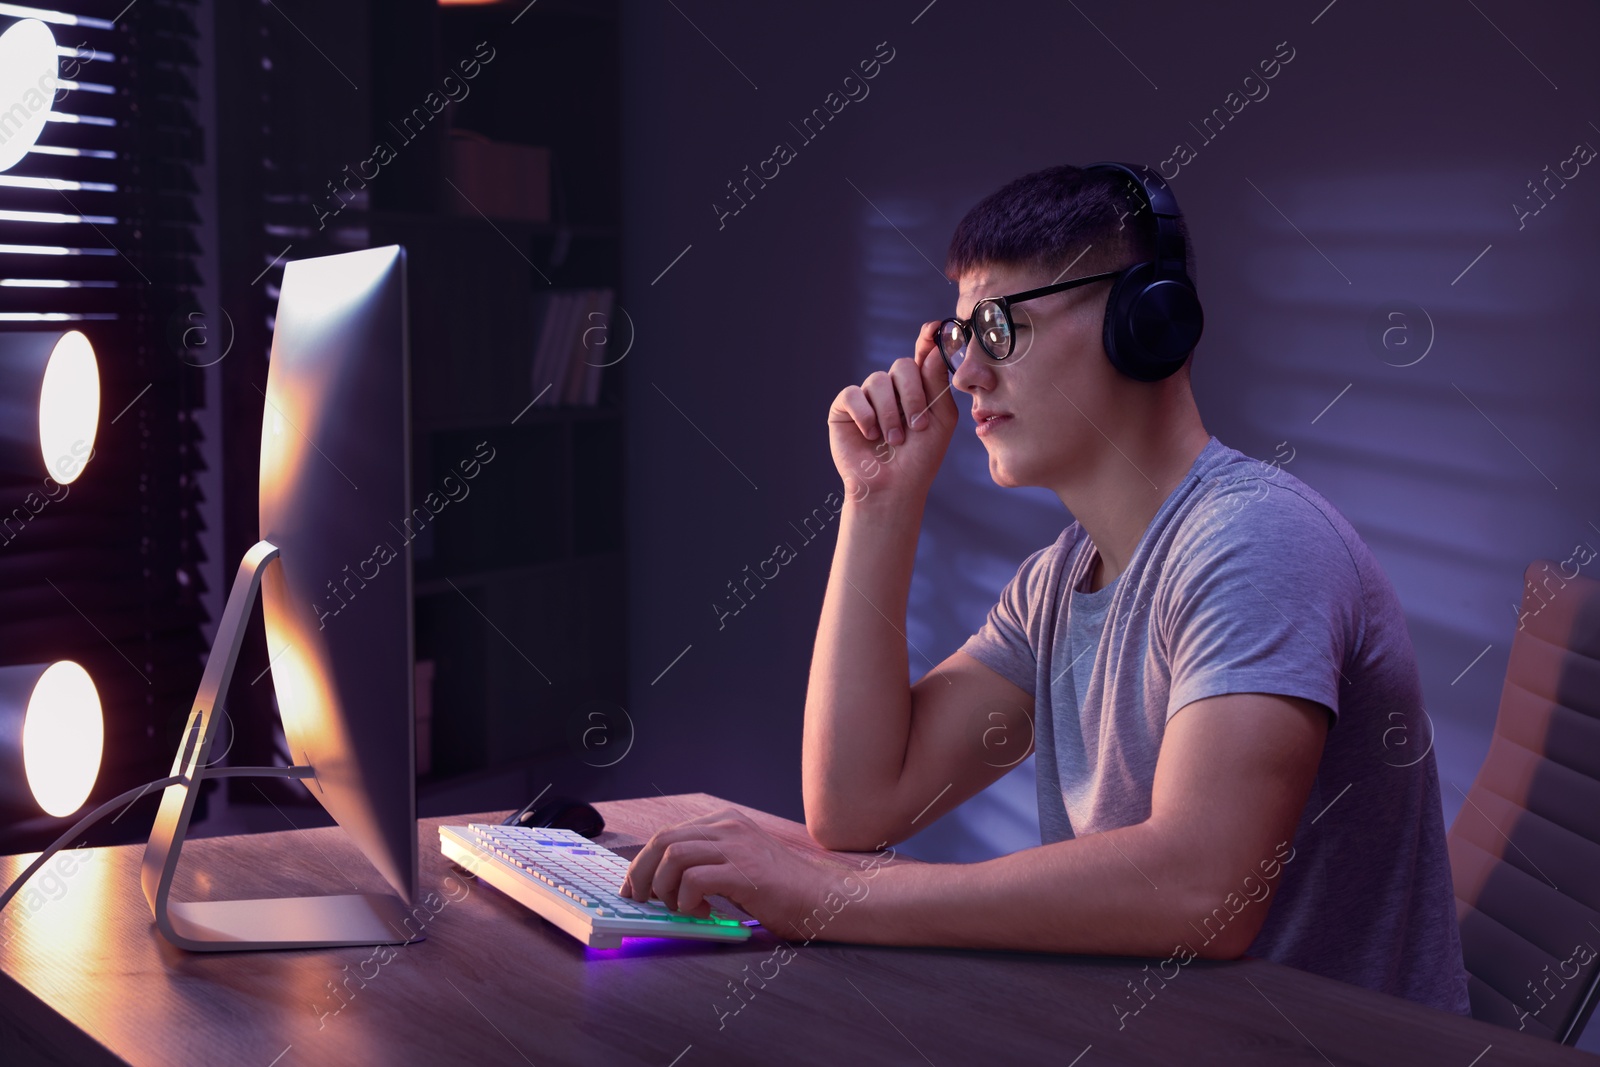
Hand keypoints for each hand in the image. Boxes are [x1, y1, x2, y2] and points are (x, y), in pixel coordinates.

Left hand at [620, 808, 885, 940]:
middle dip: (641, 873)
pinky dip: (687, 901)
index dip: (644, 862)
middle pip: (662, 841)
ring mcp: (737, 846)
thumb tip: (664, 884)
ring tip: (679, 909)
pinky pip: (693, 881)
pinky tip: (704, 913)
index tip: (635, 887)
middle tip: (640, 900)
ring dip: (664, 889)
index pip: (668, 834)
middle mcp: (729, 827)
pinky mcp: (744, 871)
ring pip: (672, 857)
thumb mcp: (741, 862)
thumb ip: (709, 863)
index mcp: (726, 823)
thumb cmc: (783, 890)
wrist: (824, 899)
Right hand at [827, 321, 957, 505]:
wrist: (892, 488)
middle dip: (913, 394)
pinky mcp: (844, 408)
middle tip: (918, 425)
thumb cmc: (920, 459)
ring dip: (890, 413)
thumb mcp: (940, 419)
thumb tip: (934, 344)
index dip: (928, 339)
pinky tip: (870, 435)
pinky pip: (853, 395)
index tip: (936, 328)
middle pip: (902, 366)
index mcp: (918, 388)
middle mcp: (892, 389)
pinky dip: (865, 415)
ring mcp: (867, 397)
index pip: (922, 355)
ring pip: (878, 381)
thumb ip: (937, 383)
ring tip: (894, 439)